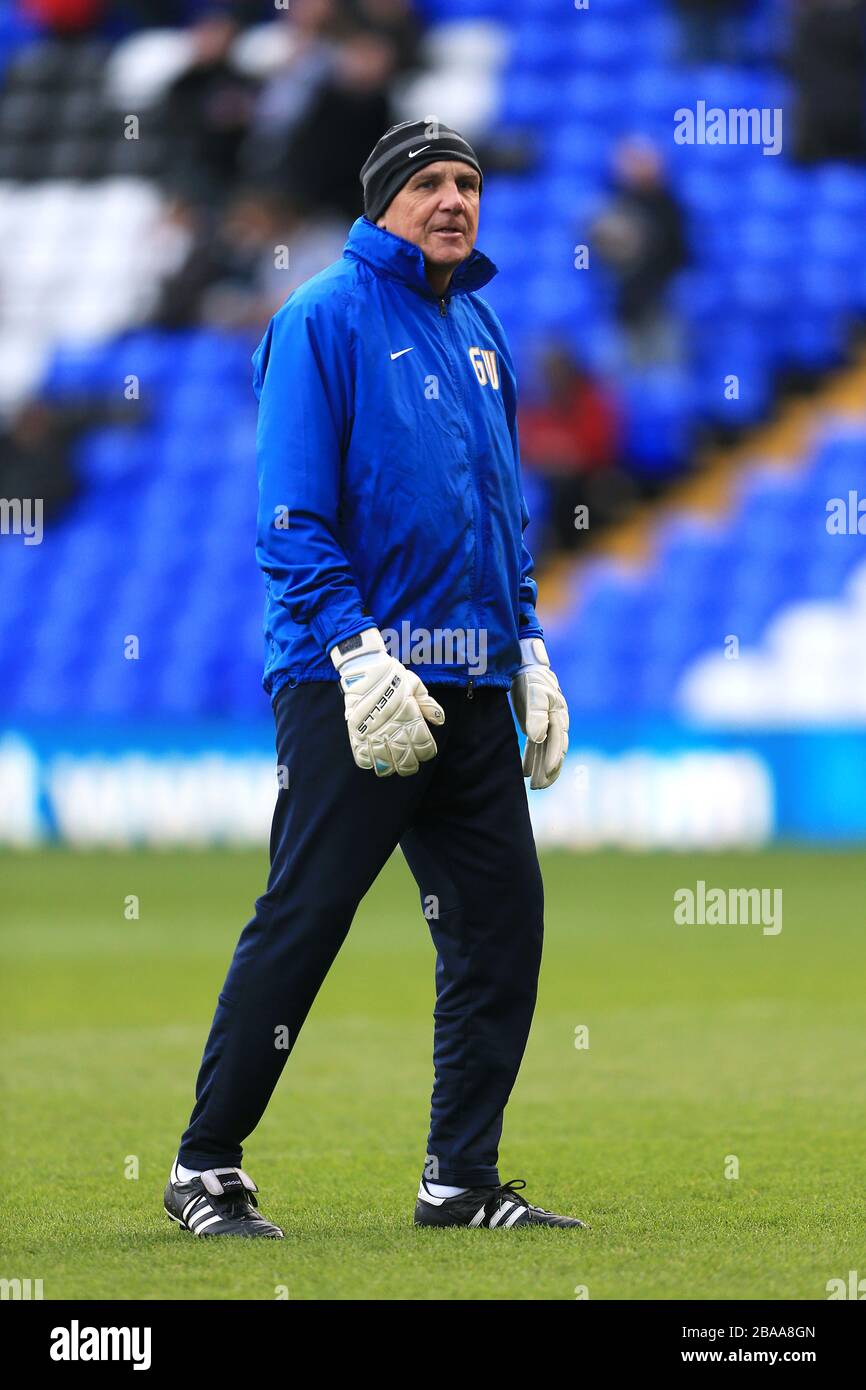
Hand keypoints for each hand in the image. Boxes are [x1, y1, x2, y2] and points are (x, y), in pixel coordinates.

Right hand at [331, 628, 444, 776]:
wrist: (365, 667)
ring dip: (391, 768)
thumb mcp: (416, 685)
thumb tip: (440, 720)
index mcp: (410, 717)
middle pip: (405, 759)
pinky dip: (369, 762)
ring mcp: (373, 731)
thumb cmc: (392, 675)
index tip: (425, 751)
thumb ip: (428, 704)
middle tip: (410, 765)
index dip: (427, 753)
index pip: (424, 746)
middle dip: (410, 766)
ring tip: (393, 767)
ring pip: (385, 762)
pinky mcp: (357, 732)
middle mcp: (393, 727)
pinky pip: (362, 756)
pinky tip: (374, 761)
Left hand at [511, 637, 568, 789]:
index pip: (558, 742)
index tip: (547, 773)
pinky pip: (535, 747)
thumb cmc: (531, 680)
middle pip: (555, 751)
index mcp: (559, 716)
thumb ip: (536, 716)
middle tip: (539, 787)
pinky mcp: (535, 725)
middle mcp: (556, 723)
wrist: (524, 666)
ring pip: (545, 751)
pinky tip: (524, 772)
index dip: (553, 758)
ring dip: (541, 769)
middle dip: (549, 770)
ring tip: (534, 786)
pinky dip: (531, 759)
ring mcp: (546, 725)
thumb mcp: (534, 695)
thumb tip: (539, 738)